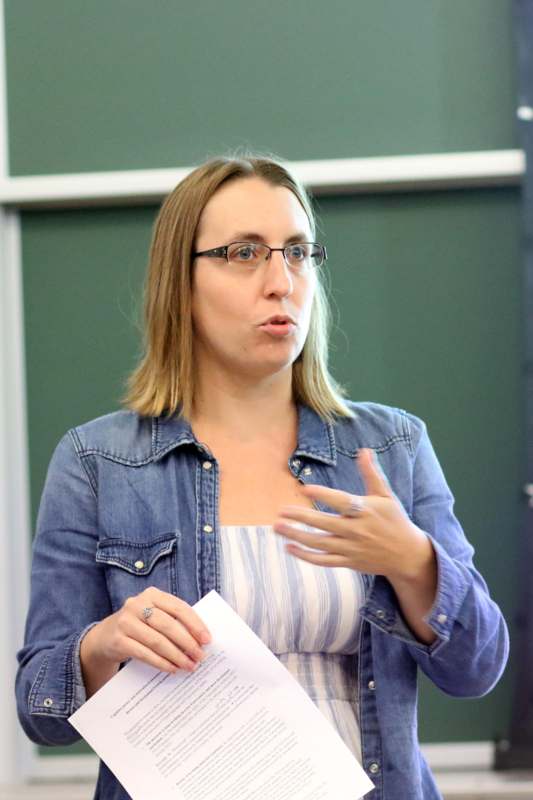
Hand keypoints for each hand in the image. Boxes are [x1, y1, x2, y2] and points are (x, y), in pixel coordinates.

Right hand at [80, 587, 211, 688]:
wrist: (105, 636)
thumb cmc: (140, 625)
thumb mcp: (153, 615)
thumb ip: (173, 620)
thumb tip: (201, 639)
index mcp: (152, 594)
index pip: (178, 607)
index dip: (195, 624)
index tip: (207, 639)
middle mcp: (137, 604)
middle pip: (168, 625)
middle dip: (187, 643)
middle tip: (201, 657)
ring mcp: (125, 622)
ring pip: (157, 641)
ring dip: (176, 656)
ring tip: (189, 665)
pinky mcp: (118, 640)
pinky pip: (144, 653)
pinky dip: (161, 662)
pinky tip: (172, 669)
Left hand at [273, 448, 433, 582]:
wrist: (407, 554)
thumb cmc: (394, 519)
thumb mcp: (385, 495)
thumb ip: (372, 473)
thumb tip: (364, 450)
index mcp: (365, 511)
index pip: (341, 502)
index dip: (323, 494)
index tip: (304, 489)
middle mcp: (357, 530)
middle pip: (325, 524)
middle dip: (301, 518)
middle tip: (281, 511)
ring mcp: (351, 548)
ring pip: (320, 544)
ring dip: (297, 536)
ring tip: (278, 527)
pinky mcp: (349, 562)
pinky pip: (324, 561)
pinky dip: (306, 556)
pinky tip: (289, 548)